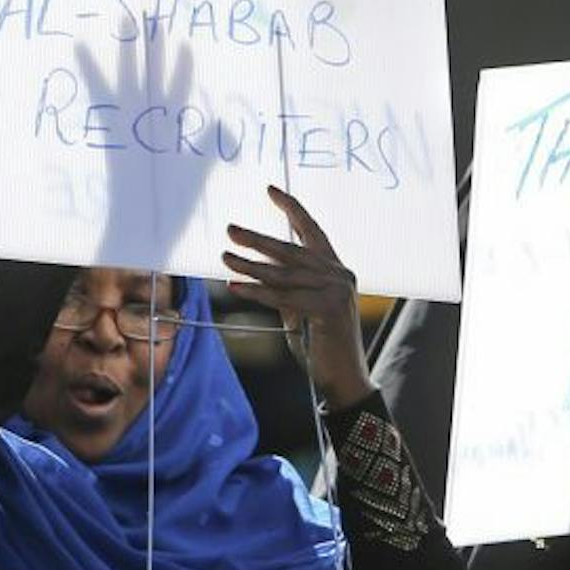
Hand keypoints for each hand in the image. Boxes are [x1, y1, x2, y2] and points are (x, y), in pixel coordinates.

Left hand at [222, 185, 373, 408]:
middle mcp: (339, 275)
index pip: (313, 232)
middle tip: (230, 230)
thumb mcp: (302, 309)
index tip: (271, 191)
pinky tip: (235, 285)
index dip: (292, 209)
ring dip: (250, 265)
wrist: (344, 379)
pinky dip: (256, 291)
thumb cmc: (321, 345)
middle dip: (258, 239)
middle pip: (291, 250)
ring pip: (283, 273)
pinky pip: (283, 297)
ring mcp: (336, 292)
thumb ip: (287, 288)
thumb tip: (258, 270)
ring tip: (225, 257)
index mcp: (336, 270)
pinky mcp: (327, 310)